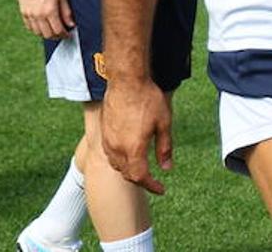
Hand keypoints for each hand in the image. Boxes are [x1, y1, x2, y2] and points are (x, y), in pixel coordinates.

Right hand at [14, 0, 73, 38]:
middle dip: (57, 36)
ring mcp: (29, 14)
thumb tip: (71, 24)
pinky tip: (43, 26)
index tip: (69, 35)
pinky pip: (30, 27)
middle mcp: (38, 15)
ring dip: (46, 34)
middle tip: (62, 34)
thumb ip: (66, 12)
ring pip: (38, 32)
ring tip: (53, 31)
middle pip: (48, 34)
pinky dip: (37, 30)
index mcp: (50, 11)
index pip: (58, 30)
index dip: (65, 35)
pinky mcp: (23, 12)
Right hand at [102, 77, 172, 194]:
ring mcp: (107, 141)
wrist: (126, 81)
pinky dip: (120, 161)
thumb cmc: (148, 99)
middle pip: (127, 174)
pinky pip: (110, 155)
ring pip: (117, 166)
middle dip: (141, 180)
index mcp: (133, 149)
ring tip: (142, 169)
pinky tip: (129, 155)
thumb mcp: (164, 123)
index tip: (161, 189)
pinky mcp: (104, 133)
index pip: (140, 177)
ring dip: (129, 171)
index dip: (151, 186)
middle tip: (153, 181)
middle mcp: (117, 149)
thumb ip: (164, 147)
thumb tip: (167, 168)